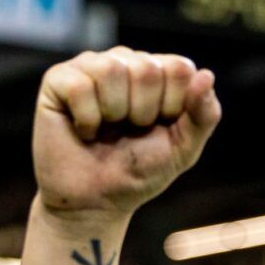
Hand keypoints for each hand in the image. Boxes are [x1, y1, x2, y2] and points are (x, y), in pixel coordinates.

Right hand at [32, 48, 221, 228]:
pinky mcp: (58, 81)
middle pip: (147, 68)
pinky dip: (86, 119)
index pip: (179, 68)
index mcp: (158, 73)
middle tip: (129, 130)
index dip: (173, 107)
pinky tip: (83, 129)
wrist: (96, 202)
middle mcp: (124, 62)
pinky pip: (80, 86)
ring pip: (112, 69)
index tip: (158, 128)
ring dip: (113, 113)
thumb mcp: (183, 149)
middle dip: (143, 112)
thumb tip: (207, 75)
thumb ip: (203, 115)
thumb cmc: (139, 173)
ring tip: (106, 129)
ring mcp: (89, 66)